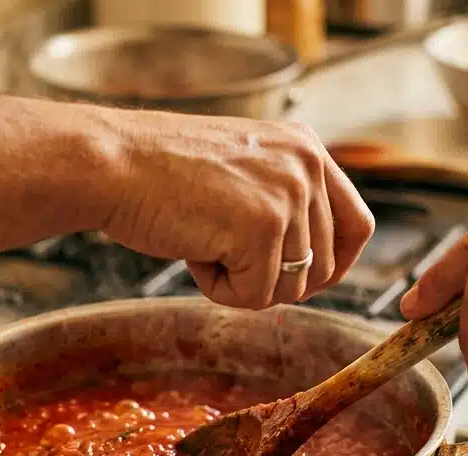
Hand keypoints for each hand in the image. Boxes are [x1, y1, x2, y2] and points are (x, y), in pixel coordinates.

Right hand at [102, 111, 374, 308]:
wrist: (109, 162)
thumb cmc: (159, 172)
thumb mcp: (243, 171)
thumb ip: (283, 202)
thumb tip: (314, 268)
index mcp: (306, 148)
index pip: (358, 224)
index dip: (336, 264)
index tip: (305, 280)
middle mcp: (306, 166)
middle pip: (327, 267)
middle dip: (277, 280)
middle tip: (226, 258)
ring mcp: (288, 195)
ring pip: (291, 287)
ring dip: (243, 283)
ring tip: (203, 243)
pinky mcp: (262, 228)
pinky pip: (256, 296)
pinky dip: (220, 290)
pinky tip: (192, 251)